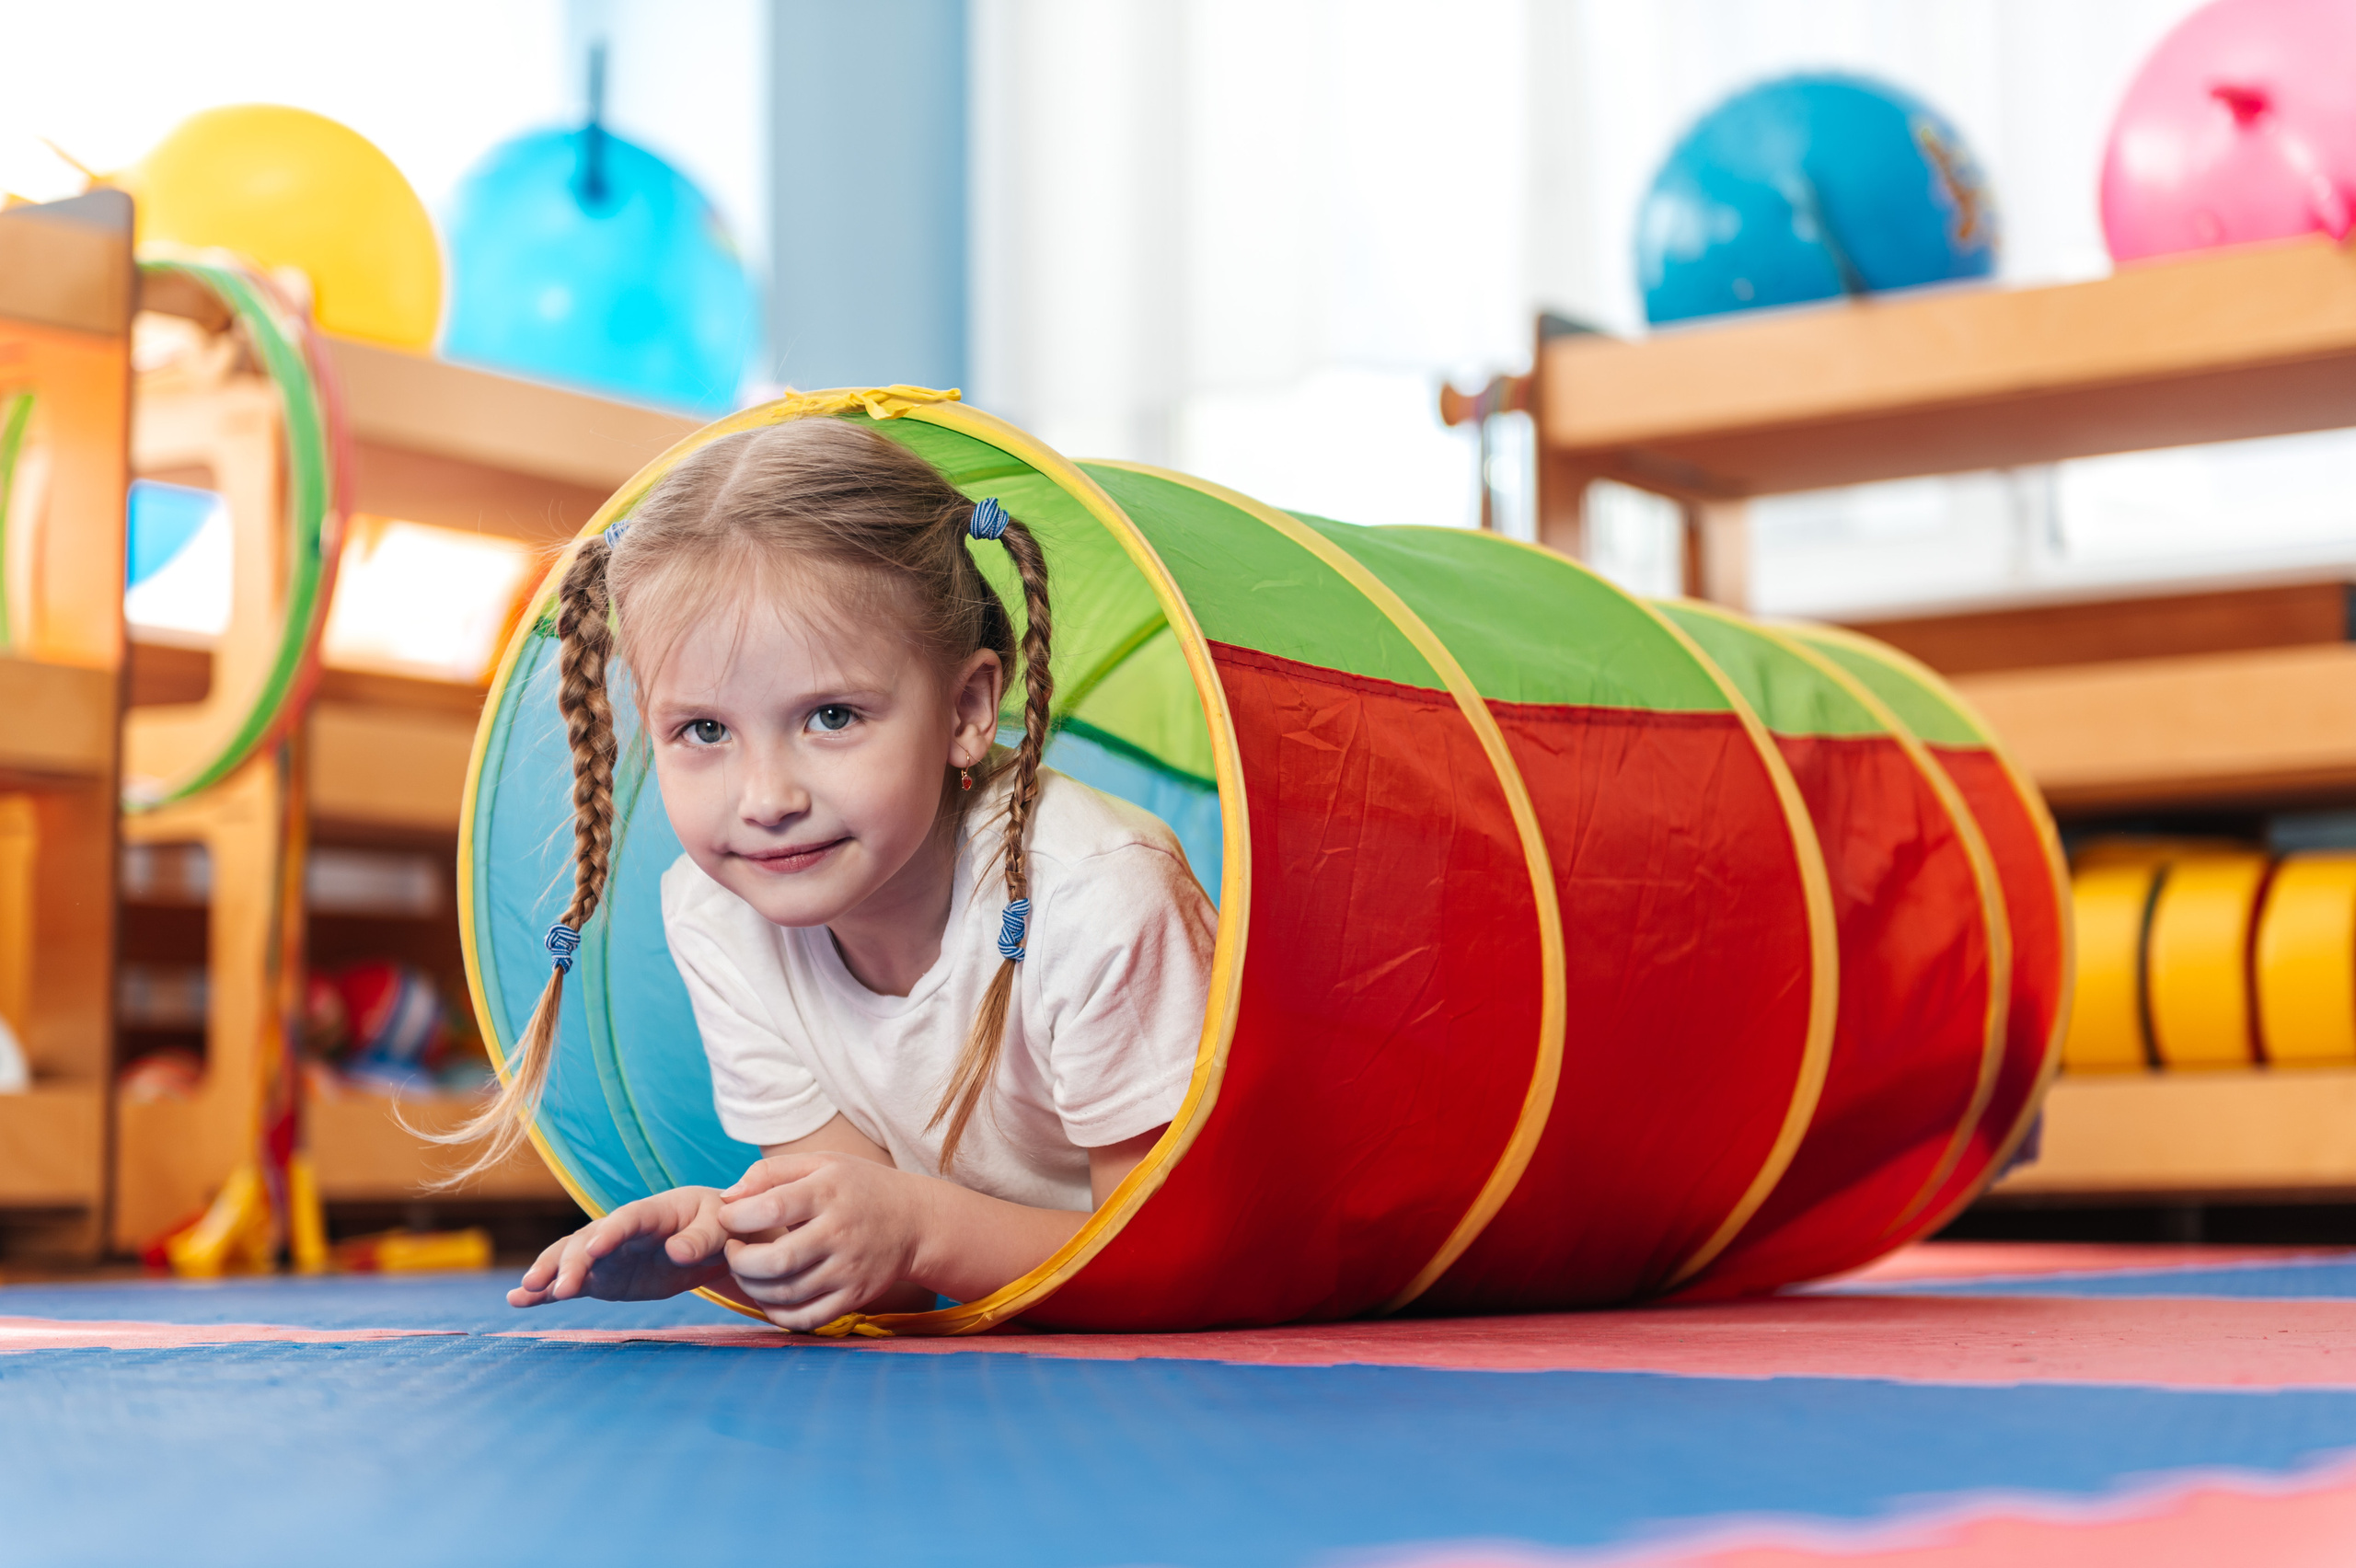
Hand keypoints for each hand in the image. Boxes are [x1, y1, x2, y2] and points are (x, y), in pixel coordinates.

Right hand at [508, 1186, 731, 1307]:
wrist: (713, 1239)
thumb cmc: (719, 1224)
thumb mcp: (720, 1227)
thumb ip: (700, 1239)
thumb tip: (678, 1252)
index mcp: (652, 1212)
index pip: (627, 1220)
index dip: (610, 1233)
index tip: (594, 1249)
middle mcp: (620, 1231)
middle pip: (589, 1243)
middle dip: (571, 1263)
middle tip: (556, 1287)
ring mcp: (607, 1255)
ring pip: (571, 1260)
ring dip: (549, 1274)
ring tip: (524, 1293)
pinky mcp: (602, 1278)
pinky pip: (571, 1284)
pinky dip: (546, 1292)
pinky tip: (518, 1301)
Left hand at [718, 1153, 927, 1331]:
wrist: (914, 1220)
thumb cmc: (857, 1187)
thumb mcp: (820, 1162)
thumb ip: (770, 1172)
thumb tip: (727, 1199)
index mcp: (828, 1192)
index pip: (770, 1208)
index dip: (737, 1218)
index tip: (728, 1218)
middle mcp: (840, 1232)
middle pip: (776, 1260)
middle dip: (739, 1260)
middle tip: (733, 1251)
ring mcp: (849, 1269)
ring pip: (786, 1293)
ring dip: (751, 1287)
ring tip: (747, 1271)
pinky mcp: (855, 1296)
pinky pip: (806, 1318)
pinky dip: (777, 1314)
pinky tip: (769, 1296)